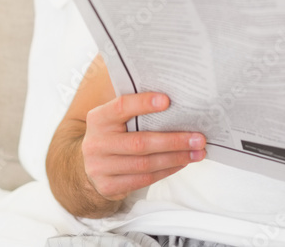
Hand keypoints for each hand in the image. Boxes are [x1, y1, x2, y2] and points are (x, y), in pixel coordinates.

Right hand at [82, 92, 205, 200]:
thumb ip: (134, 109)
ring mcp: (100, 167)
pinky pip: (144, 179)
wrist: (87, 167)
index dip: (143, 103)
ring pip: (145, 164)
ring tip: (197, 152)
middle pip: (140, 142)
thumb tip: (174, 98)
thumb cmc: (111, 136)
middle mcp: (96, 143)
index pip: (120, 107)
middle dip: (173, 141)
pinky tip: (181, 163)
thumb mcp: (113, 119)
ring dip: (176, 158)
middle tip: (198, 138)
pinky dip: (167, 171)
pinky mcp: (109, 186)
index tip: (167, 100)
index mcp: (98, 119)